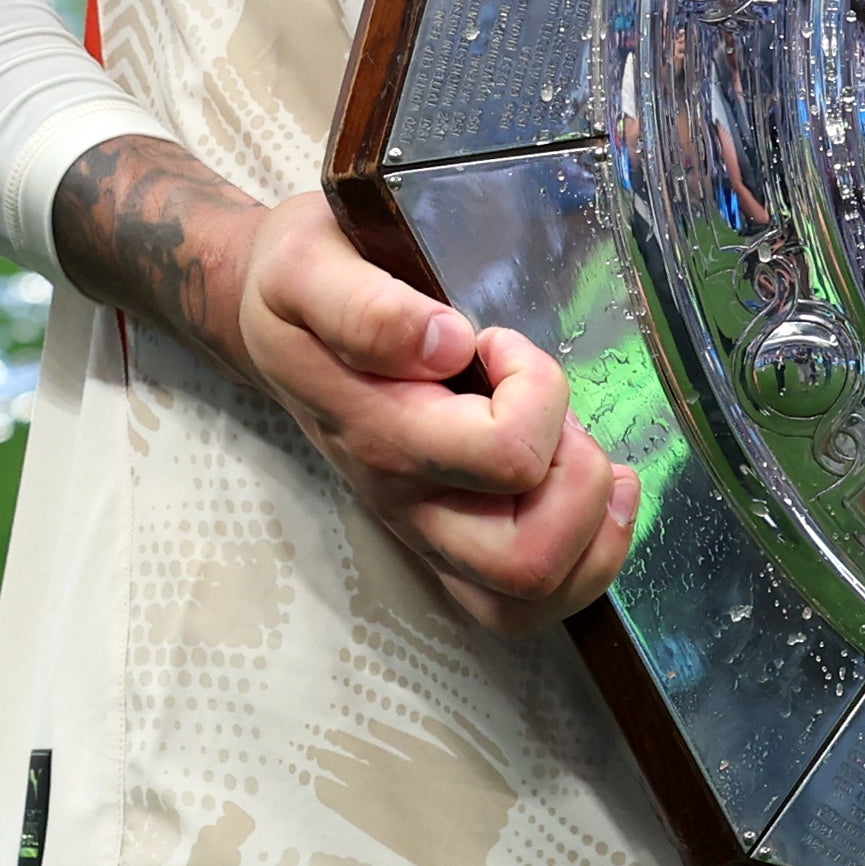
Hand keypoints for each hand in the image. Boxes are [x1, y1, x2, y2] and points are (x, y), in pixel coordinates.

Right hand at [226, 188, 638, 635]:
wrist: (271, 320)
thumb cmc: (301, 285)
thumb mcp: (306, 266)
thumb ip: (365, 308)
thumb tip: (444, 343)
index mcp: (380, 432)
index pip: (503, 455)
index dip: (534, 388)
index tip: (496, 341)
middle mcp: (404, 499)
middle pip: (525, 560)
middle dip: (578, 478)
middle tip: (556, 412)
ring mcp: (427, 531)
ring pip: (532, 593)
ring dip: (590, 523)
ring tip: (577, 450)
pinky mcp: (448, 542)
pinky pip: (528, 598)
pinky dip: (587, 549)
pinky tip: (593, 484)